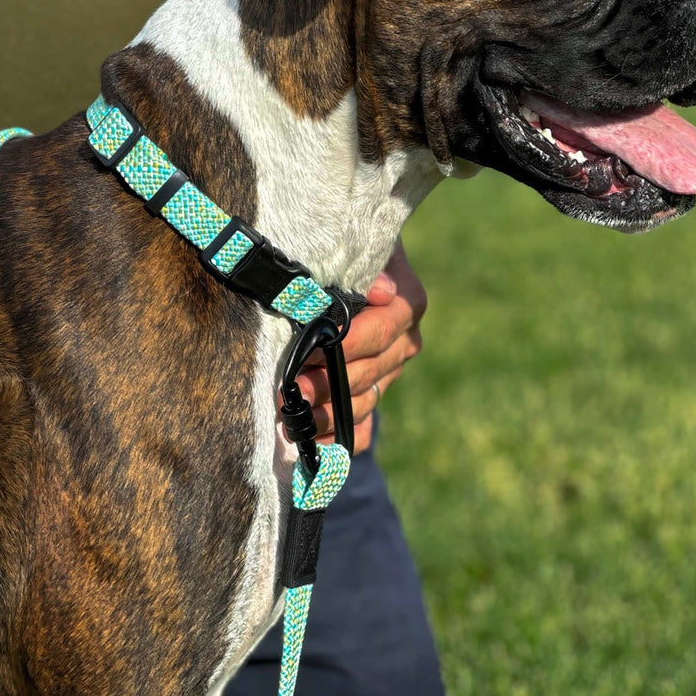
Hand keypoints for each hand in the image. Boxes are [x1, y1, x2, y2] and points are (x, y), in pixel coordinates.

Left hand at [295, 240, 426, 451]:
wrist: (338, 267)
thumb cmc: (342, 249)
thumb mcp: (354, 248)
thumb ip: (366, 266)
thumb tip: (382, 290)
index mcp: (407, 304)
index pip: (383, 330)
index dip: (348, 343)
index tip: (312, 351)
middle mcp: (403, 342)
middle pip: (369, 372)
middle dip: (327, 384)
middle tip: (288, 390)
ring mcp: (387, 374)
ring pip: (363, 404)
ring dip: (326, 415)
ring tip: (290, 418)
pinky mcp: (370, 397)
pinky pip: (361, 430)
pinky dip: (337, 442)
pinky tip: (311, 447)